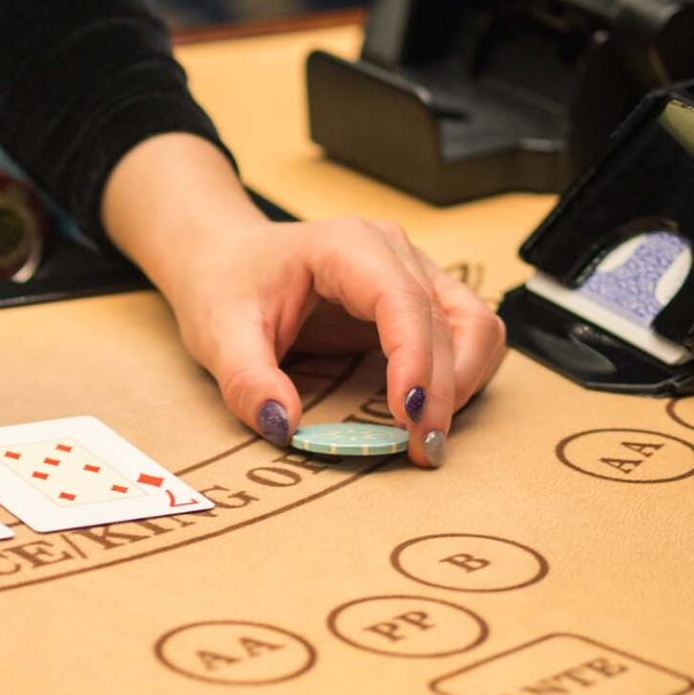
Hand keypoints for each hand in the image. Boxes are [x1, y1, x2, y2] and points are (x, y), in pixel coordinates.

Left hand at [101, 134, 506, 468]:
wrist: (225, 261)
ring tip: (426, 437)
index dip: (415, 359)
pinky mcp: (417, 303)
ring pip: (475, 326)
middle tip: (420, 447)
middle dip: (444, 387)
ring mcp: (412, 275)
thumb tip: (283, 426)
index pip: (403, 299)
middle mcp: (392, 253)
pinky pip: (463, 338)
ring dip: (464, 384)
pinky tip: (423, 414)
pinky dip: (457, 379)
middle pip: (452, 318)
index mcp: (346, 247)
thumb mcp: (219, 333)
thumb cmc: (224, 285)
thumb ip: (246, 380)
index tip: (407, 415)